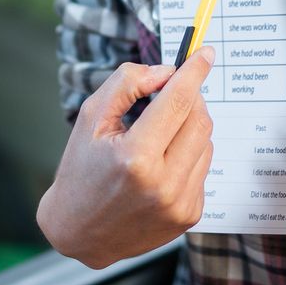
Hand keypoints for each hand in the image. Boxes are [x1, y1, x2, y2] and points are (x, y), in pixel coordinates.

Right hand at [35, 47, 214, 268]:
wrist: (79, 232)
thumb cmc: (82, 171)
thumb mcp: (91, 119)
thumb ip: (127, 84)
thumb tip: (167, 72)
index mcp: (135, 158)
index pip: (177, 102)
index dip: (194, 72)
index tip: (206, 53)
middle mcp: (163, 184)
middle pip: (200, 120)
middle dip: (191, 98)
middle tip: (174, 92)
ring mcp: (179, 204)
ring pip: (206, 144)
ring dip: (189, 128)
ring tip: (159, 135)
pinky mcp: (189, 216)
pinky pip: (202, 169)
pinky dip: (188, 155)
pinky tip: (162, 163)